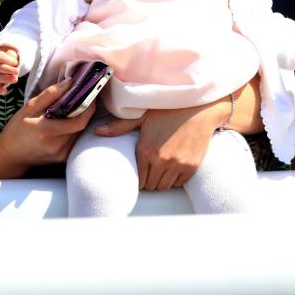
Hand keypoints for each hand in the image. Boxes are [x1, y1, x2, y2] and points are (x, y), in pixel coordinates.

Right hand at [0, 46, 19, 94]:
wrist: (0, 64)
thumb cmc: (8, 58)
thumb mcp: (10, 54)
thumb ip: (12, 55)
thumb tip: (14, 63)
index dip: (8, 60)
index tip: (16, 62)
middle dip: (9, 70)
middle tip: (17, 71)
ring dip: (7, 79)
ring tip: (15, 79)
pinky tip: (5, 91)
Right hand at [0, 78, 95, 178]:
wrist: (10, 156)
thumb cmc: (17, 130)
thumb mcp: (28, 108)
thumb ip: (50, 94)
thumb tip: (70, 82)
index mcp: (45, 130)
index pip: (78, 121)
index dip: (89, 108)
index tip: (90, 95)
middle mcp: (56, 145)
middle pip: (82, 126)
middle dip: (86, 111)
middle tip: (85, 99)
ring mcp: (60, 154)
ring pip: (79, 133)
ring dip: (80, 120)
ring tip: (74, 110)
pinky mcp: (63, 158)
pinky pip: (75, 141)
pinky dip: (74, 130)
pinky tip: (66, 123)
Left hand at [94, 99, 229, 190]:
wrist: (198, 107)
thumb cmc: (168, 109)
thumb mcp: (142, 116)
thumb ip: (119, 126)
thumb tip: (97, 131)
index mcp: (145, 150)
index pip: (139, 179)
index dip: (140, 177)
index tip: (143, 170)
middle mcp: (161, 160)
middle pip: (151, 186)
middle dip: (150, 180)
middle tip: (152, 171)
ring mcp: (177, 164)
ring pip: (165, 187)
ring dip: (162, 181)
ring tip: (163, 170)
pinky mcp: (191, 166)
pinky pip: (180, 183)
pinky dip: (176, 179)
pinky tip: (175, 167)